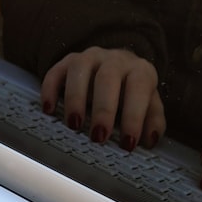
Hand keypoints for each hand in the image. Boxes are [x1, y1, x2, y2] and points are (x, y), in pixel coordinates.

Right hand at [41, 47, 165, 150]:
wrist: (117, 66)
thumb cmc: (132, 93)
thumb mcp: (149, 105)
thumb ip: (152, 121)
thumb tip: (149, 140)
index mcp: (139, 71)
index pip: (139, 88)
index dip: (134, 116)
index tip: (127, 143)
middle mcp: (114, 60)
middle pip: (107, 78)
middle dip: (103, 110)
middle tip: (98, 137)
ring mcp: (89, 58)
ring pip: (80, 70)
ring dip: (75, 99)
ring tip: (74, 125)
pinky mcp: (67, 62)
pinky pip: (56, 71)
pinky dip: (50, 90)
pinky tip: (48, 109)